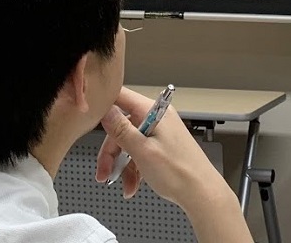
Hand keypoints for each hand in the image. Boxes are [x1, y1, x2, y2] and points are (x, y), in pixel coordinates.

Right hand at [96, 88, 234, 208]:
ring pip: (129, 143)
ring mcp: (160, 134)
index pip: (121, 97)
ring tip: (119, 183)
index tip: (88, 119)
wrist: (202, 193)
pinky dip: (133, 170)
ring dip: (121, 165)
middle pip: (122, 126)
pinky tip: (131, 186)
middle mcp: (158, 119)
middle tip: (104, 171)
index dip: (103, 105)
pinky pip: (139, 154)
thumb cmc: (180, 172)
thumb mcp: (142, 150)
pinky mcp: (162, 148)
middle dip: (110, 151)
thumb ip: (120, 129)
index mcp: (154, 111)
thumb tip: (105, 110)